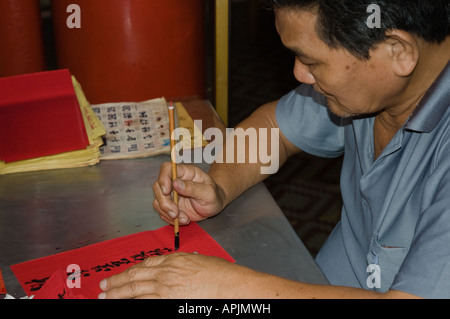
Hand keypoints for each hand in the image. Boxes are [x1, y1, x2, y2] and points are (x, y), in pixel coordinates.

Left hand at [98, 252, 235, 298]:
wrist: (230, 286)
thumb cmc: (222, 274)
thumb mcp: (202, 261)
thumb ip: (188, 261)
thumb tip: (187, 261)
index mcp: (174, 260)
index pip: (146, 264)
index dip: (132, 270)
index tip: (124, 274)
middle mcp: (165, 273)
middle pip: (134, 277)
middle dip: (116, 282)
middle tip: (103, 287)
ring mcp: (165, 289)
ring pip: (134, 292)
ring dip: (117, 295)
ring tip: (105, 298)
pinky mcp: (167, 303)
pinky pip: (145, 304)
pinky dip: (134, 304)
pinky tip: (125, 305)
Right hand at [152, 162, 224, 224]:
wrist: (214, 206)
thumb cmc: (214, 195)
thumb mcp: (208, 192)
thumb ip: (193, 188)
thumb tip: (176, 183)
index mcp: (185, 172)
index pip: (167, 168)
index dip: (163, 178)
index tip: (167, 192)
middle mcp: (174, 181)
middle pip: (158, 186)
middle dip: (164, 202)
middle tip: (175, 213)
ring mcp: (170, 193)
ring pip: (157, 200)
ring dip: (167, 212)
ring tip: (185, 218)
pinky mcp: (169, 205)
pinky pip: (161, 211)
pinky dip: (170, 219)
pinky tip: (183, 219)